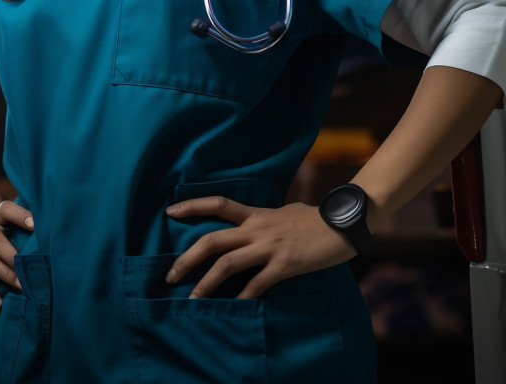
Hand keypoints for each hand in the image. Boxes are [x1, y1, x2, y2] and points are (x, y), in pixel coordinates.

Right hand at [0, 200, 34, 308]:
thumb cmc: (8, 229)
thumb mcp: (14, 221)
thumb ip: (28, 225)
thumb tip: (52, 235)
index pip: (7, 209)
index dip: (20, 216)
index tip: (36, 225)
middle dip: (12, 256)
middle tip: (30, 270)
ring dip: (5, 274)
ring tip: (21, 287)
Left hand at [164, 197, 356, 298]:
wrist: (342, 224)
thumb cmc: (313, 218)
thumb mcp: (282, 211)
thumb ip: (263, 217)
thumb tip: (253, 222)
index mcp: (254, 214)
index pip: (217, 204)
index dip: (191, 206)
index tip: (169, 211)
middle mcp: (256, 229)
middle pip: (212, 240)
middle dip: (187, 259)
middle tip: (170, 275)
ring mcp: (269, 247)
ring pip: (228, 263)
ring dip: (206, 283)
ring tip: (193, 299)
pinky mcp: (285, 265)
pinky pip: (258, 283)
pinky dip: (243, 297)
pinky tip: (233, 308)